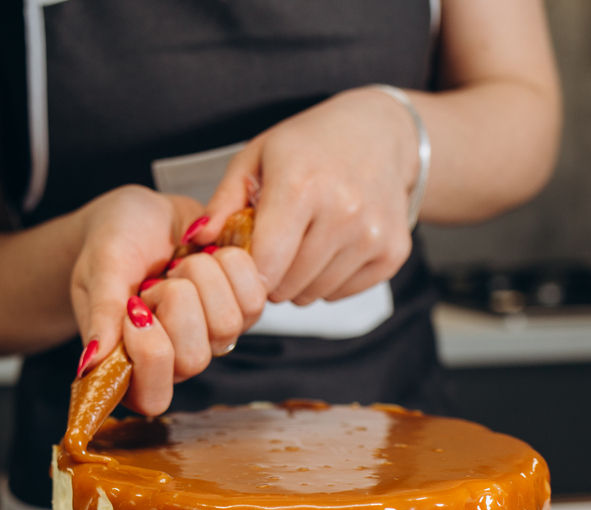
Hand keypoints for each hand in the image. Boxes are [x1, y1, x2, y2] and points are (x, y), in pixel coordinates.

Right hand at [72, 186, 266, 415]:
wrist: (143, 213)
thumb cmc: (113, 244)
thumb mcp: (100, 270)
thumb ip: (101, 314)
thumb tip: (90, 365)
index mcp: (131, 365)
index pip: (152, 398)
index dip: (150, 355)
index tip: (134, 308)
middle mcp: (175, 360)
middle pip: (194, 359)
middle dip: (174, 302)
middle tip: (155, 278)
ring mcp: (212, 336)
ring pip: (228, 326)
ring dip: (201, 277)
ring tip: (178, 262)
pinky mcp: (241, 308)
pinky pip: (254, 298)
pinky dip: (230, 263)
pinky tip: (206, 252)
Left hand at [198, 87, 418, 304]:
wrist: (381, 133)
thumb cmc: (310, 145)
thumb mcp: (257, 158)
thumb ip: (222, 203)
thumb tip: (196, 241)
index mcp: (302, 186)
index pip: (264, 266)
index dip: (245, 273)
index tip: (243, 259)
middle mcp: (344, 212)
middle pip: (286, 286)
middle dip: (270, 276)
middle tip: (272, 247)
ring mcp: (373, 235)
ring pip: (312, 295)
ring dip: (297, 280)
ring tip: (300, 243)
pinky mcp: (393, 252)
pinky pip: (341, 293)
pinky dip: (328, 280)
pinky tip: (328, 247)